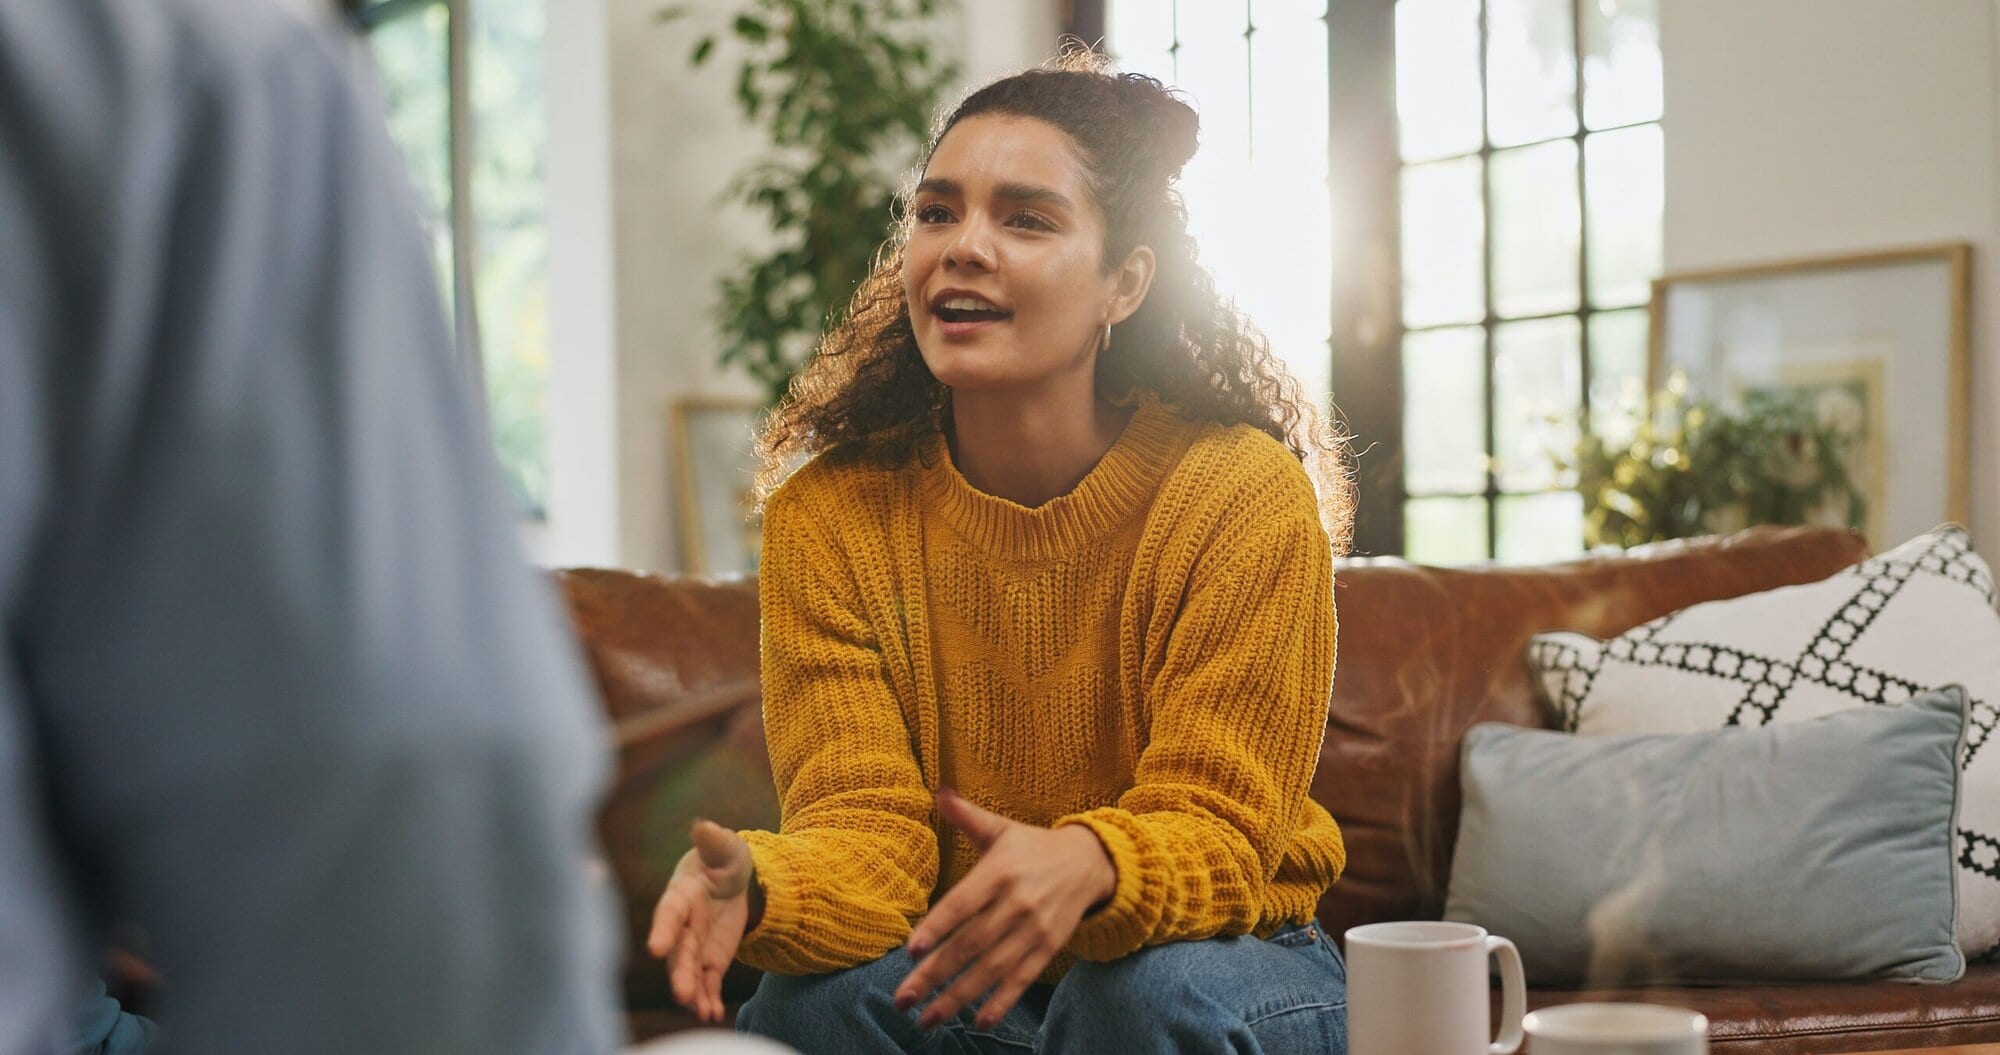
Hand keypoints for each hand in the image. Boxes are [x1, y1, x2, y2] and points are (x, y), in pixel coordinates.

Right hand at [647, 818, 753, 1023]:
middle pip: (678, 951)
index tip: (654, 948)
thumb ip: (714, 841)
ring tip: (701, 1011)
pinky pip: (707, 982)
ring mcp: (694, 945)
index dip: (662, 930)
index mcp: (681, 895)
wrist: (732, 879)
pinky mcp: (710, 960)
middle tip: (682, 995)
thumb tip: (703, 826)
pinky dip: (708, 998)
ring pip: (689, 972)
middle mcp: (683, 925)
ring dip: (694, 992)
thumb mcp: (725, 848)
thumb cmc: (723, 858)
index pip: (668, 914)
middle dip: (679, 972)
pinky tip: (713, 1013)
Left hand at [894, 789, 1114, 1030]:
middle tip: (902, 999)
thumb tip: (937, 791)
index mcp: (999, 872)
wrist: (1090, 863)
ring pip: (991, 969)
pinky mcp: (1048, 949)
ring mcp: (1033, 930)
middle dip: (934, 975)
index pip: (962, 904)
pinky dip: (1001, 1002)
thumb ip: (967, 816)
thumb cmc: (1032, 847)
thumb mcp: (1001, 828)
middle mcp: (1016, 903)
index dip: (936, 927)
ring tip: (928, 1019)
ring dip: (958, 997)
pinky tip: (979, 1022)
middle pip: (970, 944)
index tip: (910, 951)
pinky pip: (1021, 980)